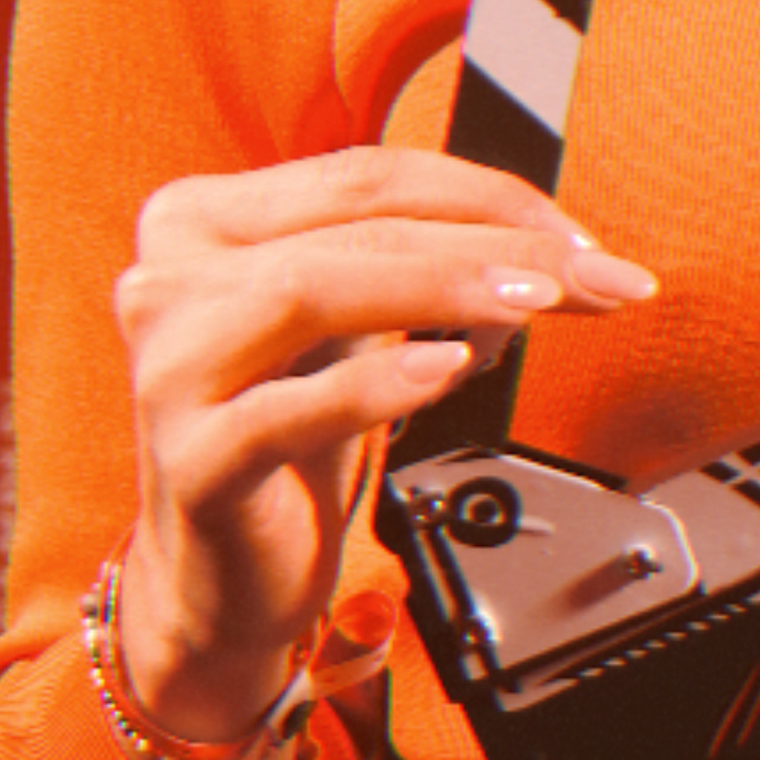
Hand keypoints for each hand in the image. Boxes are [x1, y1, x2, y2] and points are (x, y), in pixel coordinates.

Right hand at [107, 149, 653, 740]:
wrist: (222, 583)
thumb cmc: (288, 443)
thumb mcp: (353, 332)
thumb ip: (424, 271)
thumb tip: (552, 250)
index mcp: (203, 222)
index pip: (363, 176)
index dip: (484, 193)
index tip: (578, 236)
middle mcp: (167, 280)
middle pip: (354, 227)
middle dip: (493, 240)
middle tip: (592, 273)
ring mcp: (169, 369)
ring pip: (314, 290)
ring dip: (443, 287)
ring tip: (534, 303)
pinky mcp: (188, 459)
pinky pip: (285, 410)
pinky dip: (375, 384)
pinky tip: (444, 370)